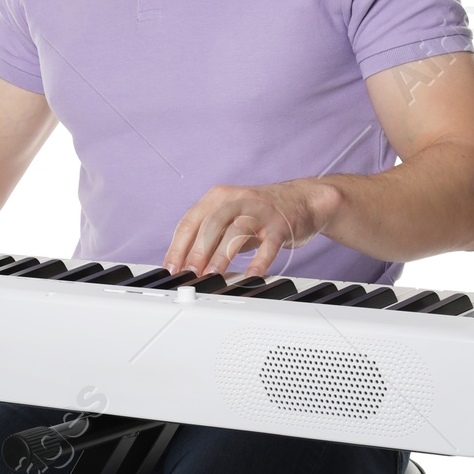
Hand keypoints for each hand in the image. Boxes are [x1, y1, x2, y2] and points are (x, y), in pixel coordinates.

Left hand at [163, 179, 336, 278]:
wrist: (302, 200)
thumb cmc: (259, 213)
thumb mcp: (228, 218)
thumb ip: (208, 237)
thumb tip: (183, 266)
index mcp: (218, 197)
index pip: (190, 222)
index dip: (178, 247)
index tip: (171, 269)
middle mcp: (237, 199)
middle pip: (210, 225)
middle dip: (197, 253)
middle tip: (189, 275)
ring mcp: (259, 210)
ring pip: (236, 232)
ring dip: (221, 256)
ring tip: (212, 276)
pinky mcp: (280, 224)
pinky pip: (268, 244)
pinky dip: (260, 261)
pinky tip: (252, 276)